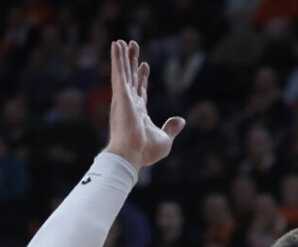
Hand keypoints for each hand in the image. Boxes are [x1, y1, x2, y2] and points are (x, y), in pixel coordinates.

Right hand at [104, 40, 184, 171]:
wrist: (131, 154)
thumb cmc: (145, 151)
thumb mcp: (165, 139)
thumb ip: (171, 128)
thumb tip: (181, 120)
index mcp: (139, 113)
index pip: (140, 90)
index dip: (143, 77)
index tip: (145, 65)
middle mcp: (129, 104)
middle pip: (131, 77)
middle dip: (132, 62)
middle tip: (132, 46)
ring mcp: (124, 98)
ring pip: (123, 72)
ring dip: (123, 56)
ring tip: (122, 41)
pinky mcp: (120, 94)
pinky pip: (118, 71)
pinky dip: (117, 58)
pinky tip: (116, 45)